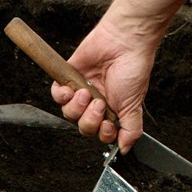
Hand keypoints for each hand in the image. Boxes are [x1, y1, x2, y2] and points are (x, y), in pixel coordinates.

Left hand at [52, 11, 159, 149]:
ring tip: (87, 92)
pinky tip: (72, 89)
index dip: (101, 133)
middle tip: (99, 104)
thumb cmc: (132, 69)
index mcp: (112, 111)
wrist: (123, 43)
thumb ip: (131, 130)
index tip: (107, 125)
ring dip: (77, 106)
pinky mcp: (69, 77)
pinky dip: (61, 95)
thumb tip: (124, 149)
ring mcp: (82, 90)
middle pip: (82, 126)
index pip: (99, 133)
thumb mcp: (134, 105)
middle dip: (89, 119)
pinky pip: (57, 95)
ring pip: (69, 113)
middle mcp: (96, 102)